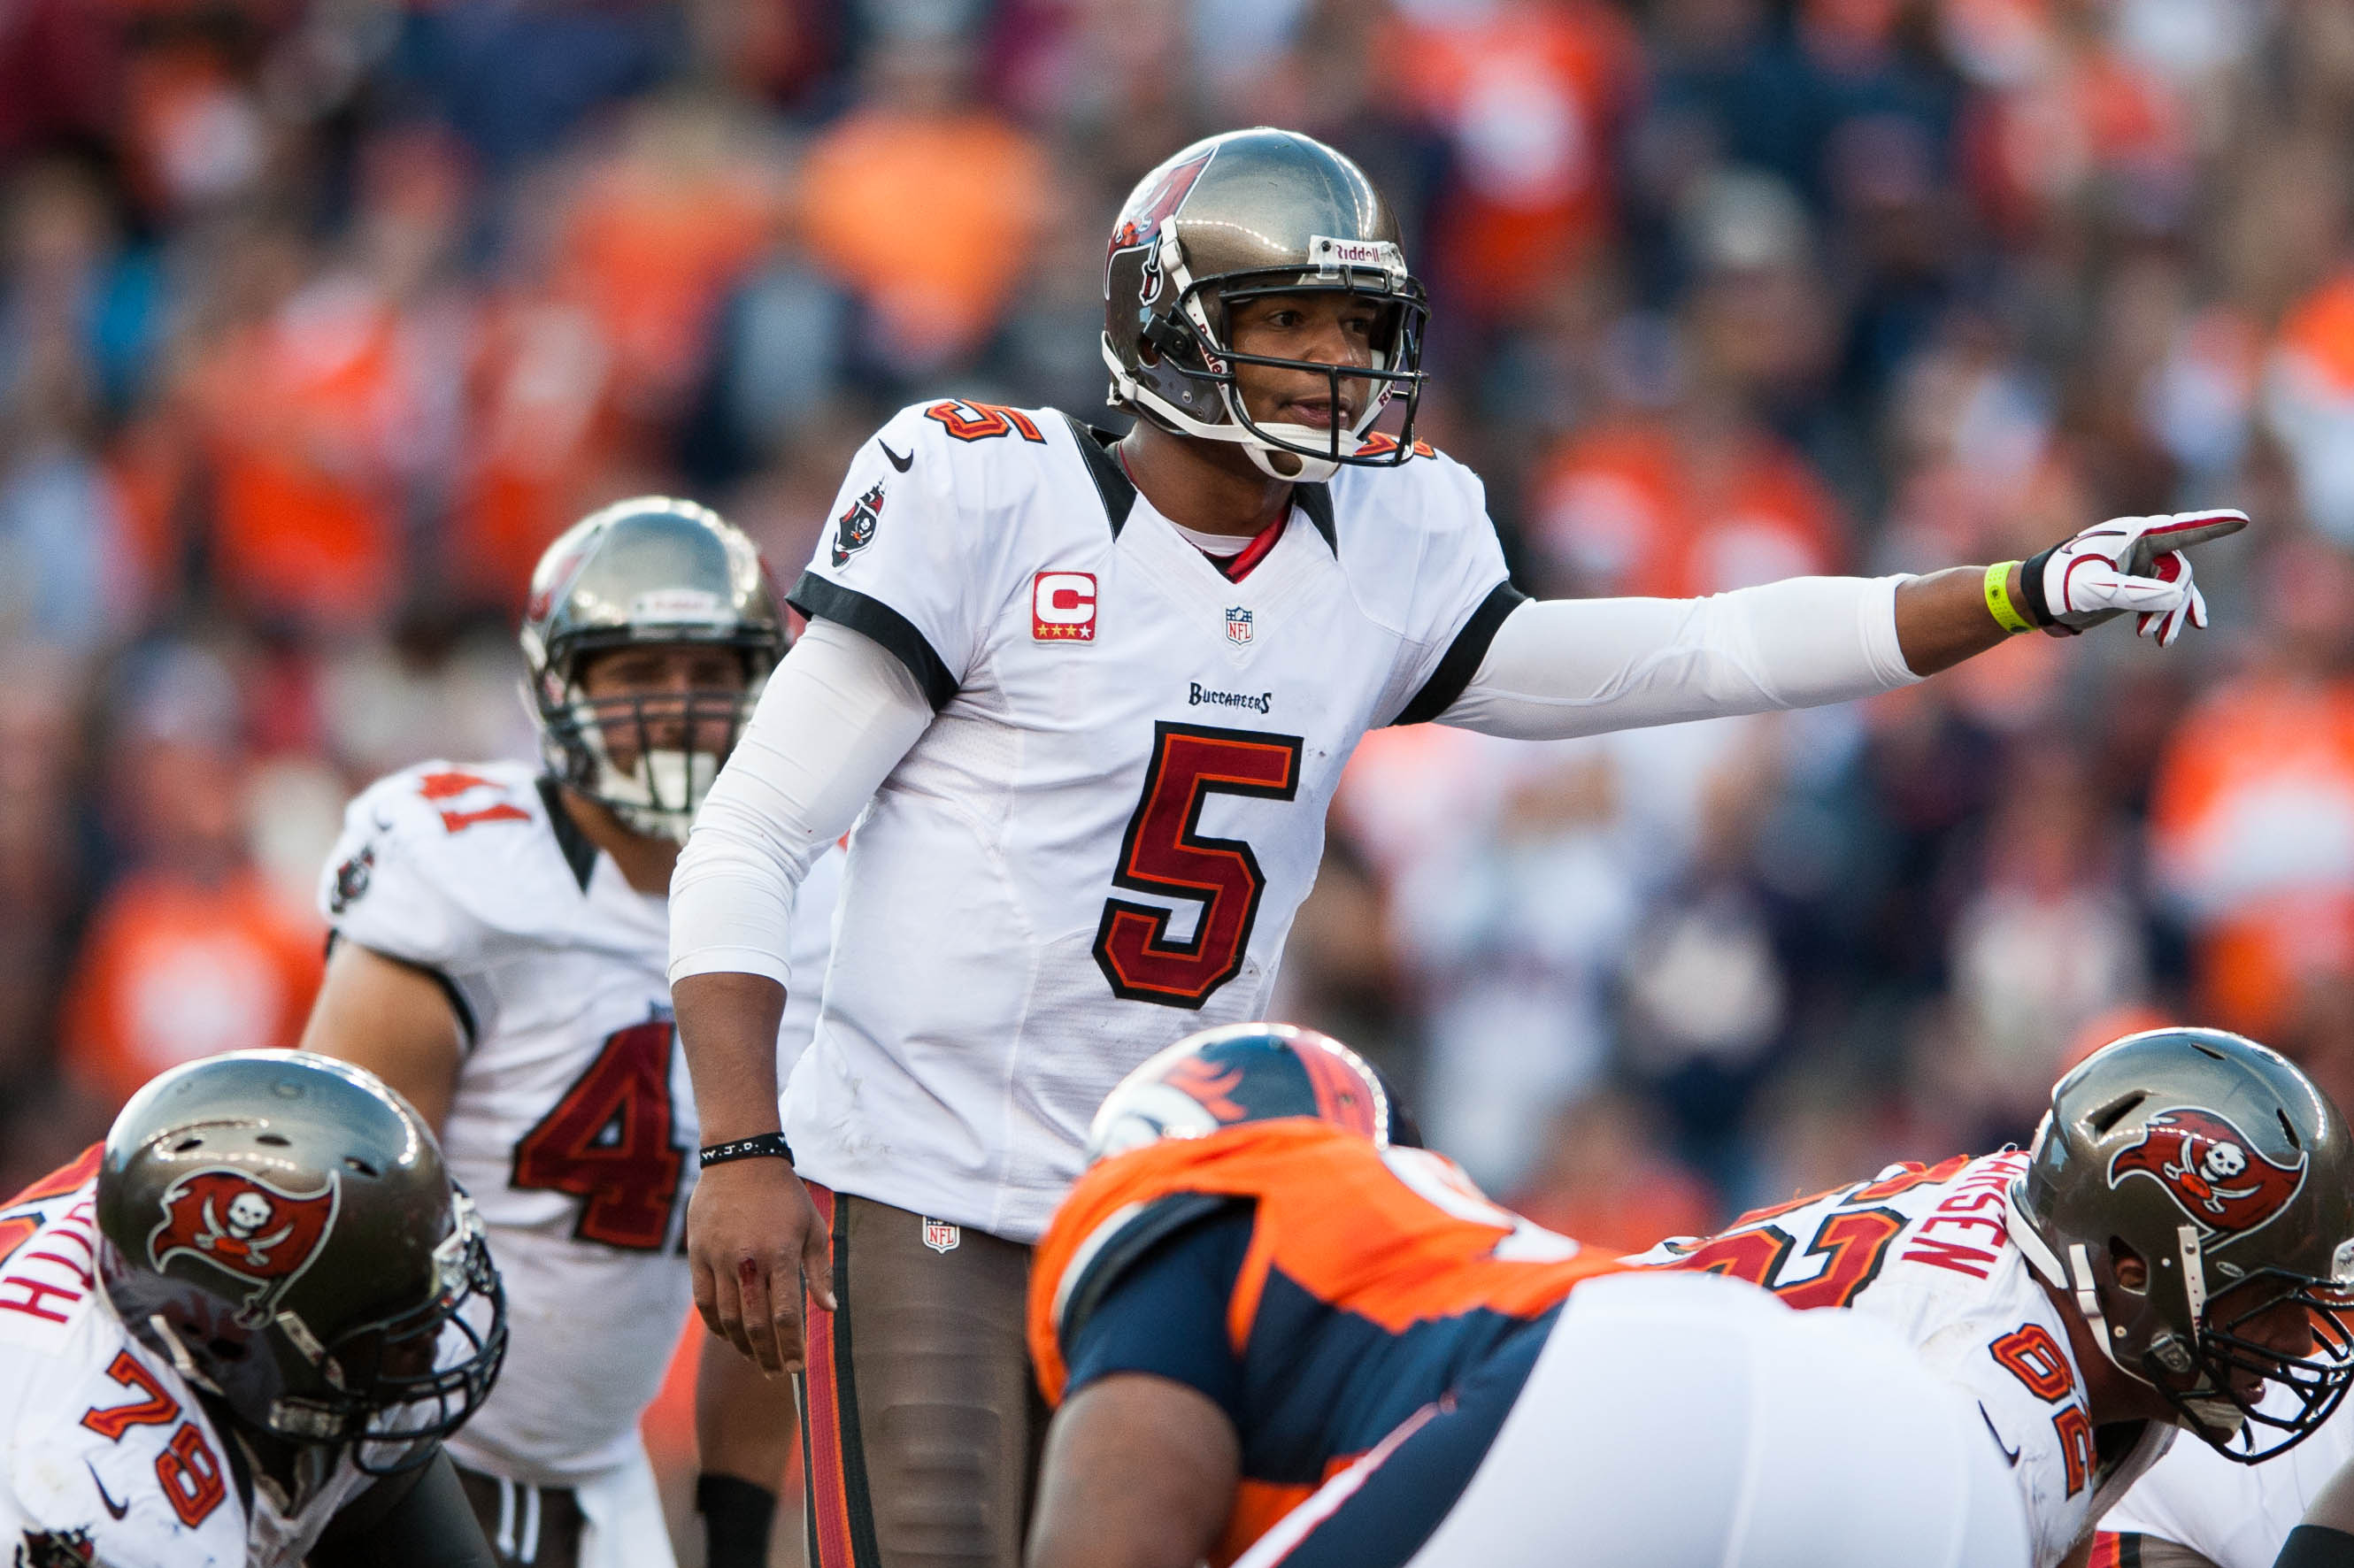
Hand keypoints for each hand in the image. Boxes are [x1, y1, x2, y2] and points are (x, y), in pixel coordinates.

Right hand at [688, 1157, 834, 1375]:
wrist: (740, 1160)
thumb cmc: (784, 1196)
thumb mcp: (812, 1227)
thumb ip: (820, 1271)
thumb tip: (829, 1310)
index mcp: (780, 1254)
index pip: (786, 1314)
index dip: (791, 1346)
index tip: (797, 1367)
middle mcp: (748, 1261)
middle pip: (755, 1324)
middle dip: (768, 1355)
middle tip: (778, 1373)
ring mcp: (719, 1259)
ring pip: (728, 1318)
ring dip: (743, 1345)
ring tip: (756, 1359)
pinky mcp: (698, 1255)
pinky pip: (705, 1301)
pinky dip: (717, 1324)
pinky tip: (729, 1336)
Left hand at [2030, 509, 2246, 646]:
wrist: (2038, 598)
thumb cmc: (2062, 587)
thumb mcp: (2097, 591)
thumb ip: (2136, 592)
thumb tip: (2178, 596)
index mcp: (2134, 535)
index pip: (2181, 528)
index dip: (2213, 525)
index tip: (2242, 521)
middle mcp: (2143, 544)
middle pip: (2180, 571)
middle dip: (2174, 604)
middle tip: (2152, 636)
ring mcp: (2142, 563)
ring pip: (2176, 587)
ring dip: (2171, 615)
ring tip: (2159, 642)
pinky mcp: (2138, 581)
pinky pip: (2167, 595)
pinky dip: (2171, 614)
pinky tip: (2169, 636)